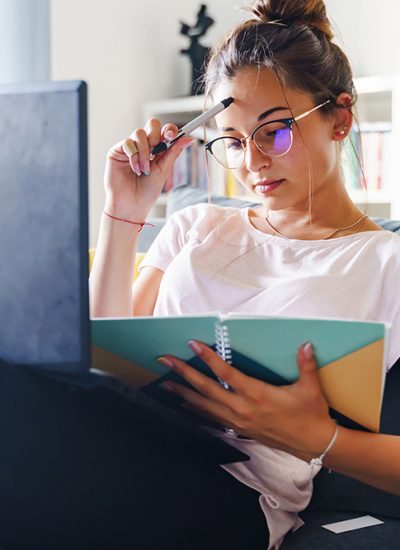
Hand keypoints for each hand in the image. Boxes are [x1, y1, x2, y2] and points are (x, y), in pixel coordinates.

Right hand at [104, 119, 192, 218]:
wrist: (131, 206)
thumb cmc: (146, 193)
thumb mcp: (163, 170)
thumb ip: (173, 153)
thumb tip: (188, 138)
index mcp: (157, 151)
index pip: (164, 131)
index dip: (169, 129)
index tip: (171, 135)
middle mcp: (144, 146)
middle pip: (151, 125)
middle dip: (155, 136)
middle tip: (155, 152)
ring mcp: (130, 148)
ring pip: (139, 133)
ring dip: (144, 152)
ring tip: (144, 170)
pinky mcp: (117, 151)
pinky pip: (127, 143)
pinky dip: (133, 156)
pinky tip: (135, 169)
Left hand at [158, 341, 335, 461]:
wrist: (314, 444)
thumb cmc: (311, 415)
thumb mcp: (310, 388)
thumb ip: (306, 364)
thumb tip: (305, 345)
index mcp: (257, 395)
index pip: (226, 373)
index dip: (208, 358)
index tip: (193, 345)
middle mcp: (243, 408)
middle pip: (206, 389)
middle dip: (184, 374)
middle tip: (166, 361)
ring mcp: (239, 421)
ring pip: (204, 406)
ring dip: (184, 394)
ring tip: (166, 384)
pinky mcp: (240, 429)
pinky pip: (212, 418)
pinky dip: (196, 410)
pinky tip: (186, 405)